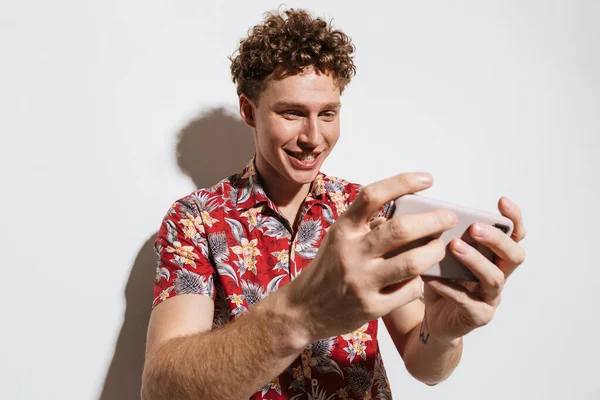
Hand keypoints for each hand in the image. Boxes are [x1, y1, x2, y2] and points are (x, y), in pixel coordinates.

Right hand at [284, 173, 457, 341]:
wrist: (303, 310)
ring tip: (440, 247)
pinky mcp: (370, 307)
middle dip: (433, 220)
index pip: (373, 196)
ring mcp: (361, 281)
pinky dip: (420, 282)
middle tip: (449, 218)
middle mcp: (351, 253)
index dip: (403, 183)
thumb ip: (367, 225)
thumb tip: (409, 212)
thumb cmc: (329, 268)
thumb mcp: (339, 238)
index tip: (428, 179)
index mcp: (343, 230)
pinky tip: (420, 278)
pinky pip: (409, 290)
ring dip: (434, 252)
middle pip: (401, 229)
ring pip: (412, 262)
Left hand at [422, 197, 526, 341]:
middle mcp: (498, 275)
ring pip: (494, 278)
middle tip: (474, 228)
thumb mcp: (442, 255)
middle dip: (496, 240)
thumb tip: (428, 213)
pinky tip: (432, 277)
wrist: (434, 318)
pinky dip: (449, 287)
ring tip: (454, 246)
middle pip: (513, 256)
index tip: (502, 201)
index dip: (513, 218)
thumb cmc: (441, 280)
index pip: (514, 235)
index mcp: (494, 257)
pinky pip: (467, 301)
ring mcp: (490, 297)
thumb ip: (443, 237)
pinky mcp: (478, 316)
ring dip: (475, 260)